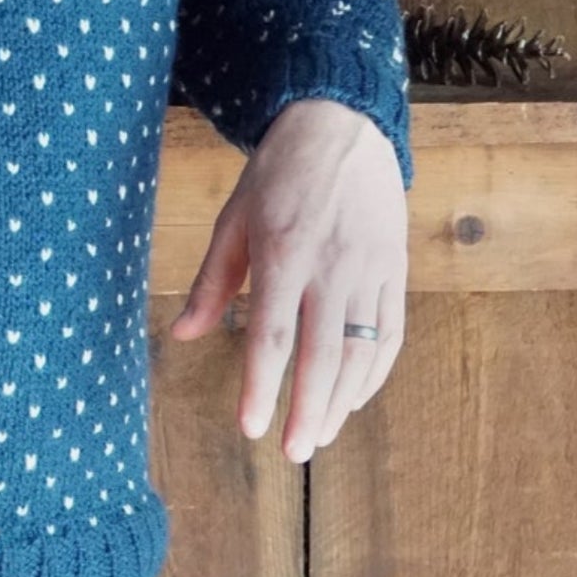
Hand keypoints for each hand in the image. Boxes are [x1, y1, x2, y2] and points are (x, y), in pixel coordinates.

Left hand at [166, 97, 407, 462]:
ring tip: (319, 434)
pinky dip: (375, 372)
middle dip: (307, 410)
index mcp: (283, 251)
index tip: (250, 427)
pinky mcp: (396, 267)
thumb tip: (181, 335)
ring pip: (360, 352)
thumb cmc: (278, 172)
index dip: (261, 386)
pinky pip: (390, 332)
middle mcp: (331, 265)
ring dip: (341, 401)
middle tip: (293, 453)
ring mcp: (370, 268)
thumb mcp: (234, 217)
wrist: (341, 123)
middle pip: (321, 354)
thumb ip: (212, 281)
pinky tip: (354, 397)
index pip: (271, 334)